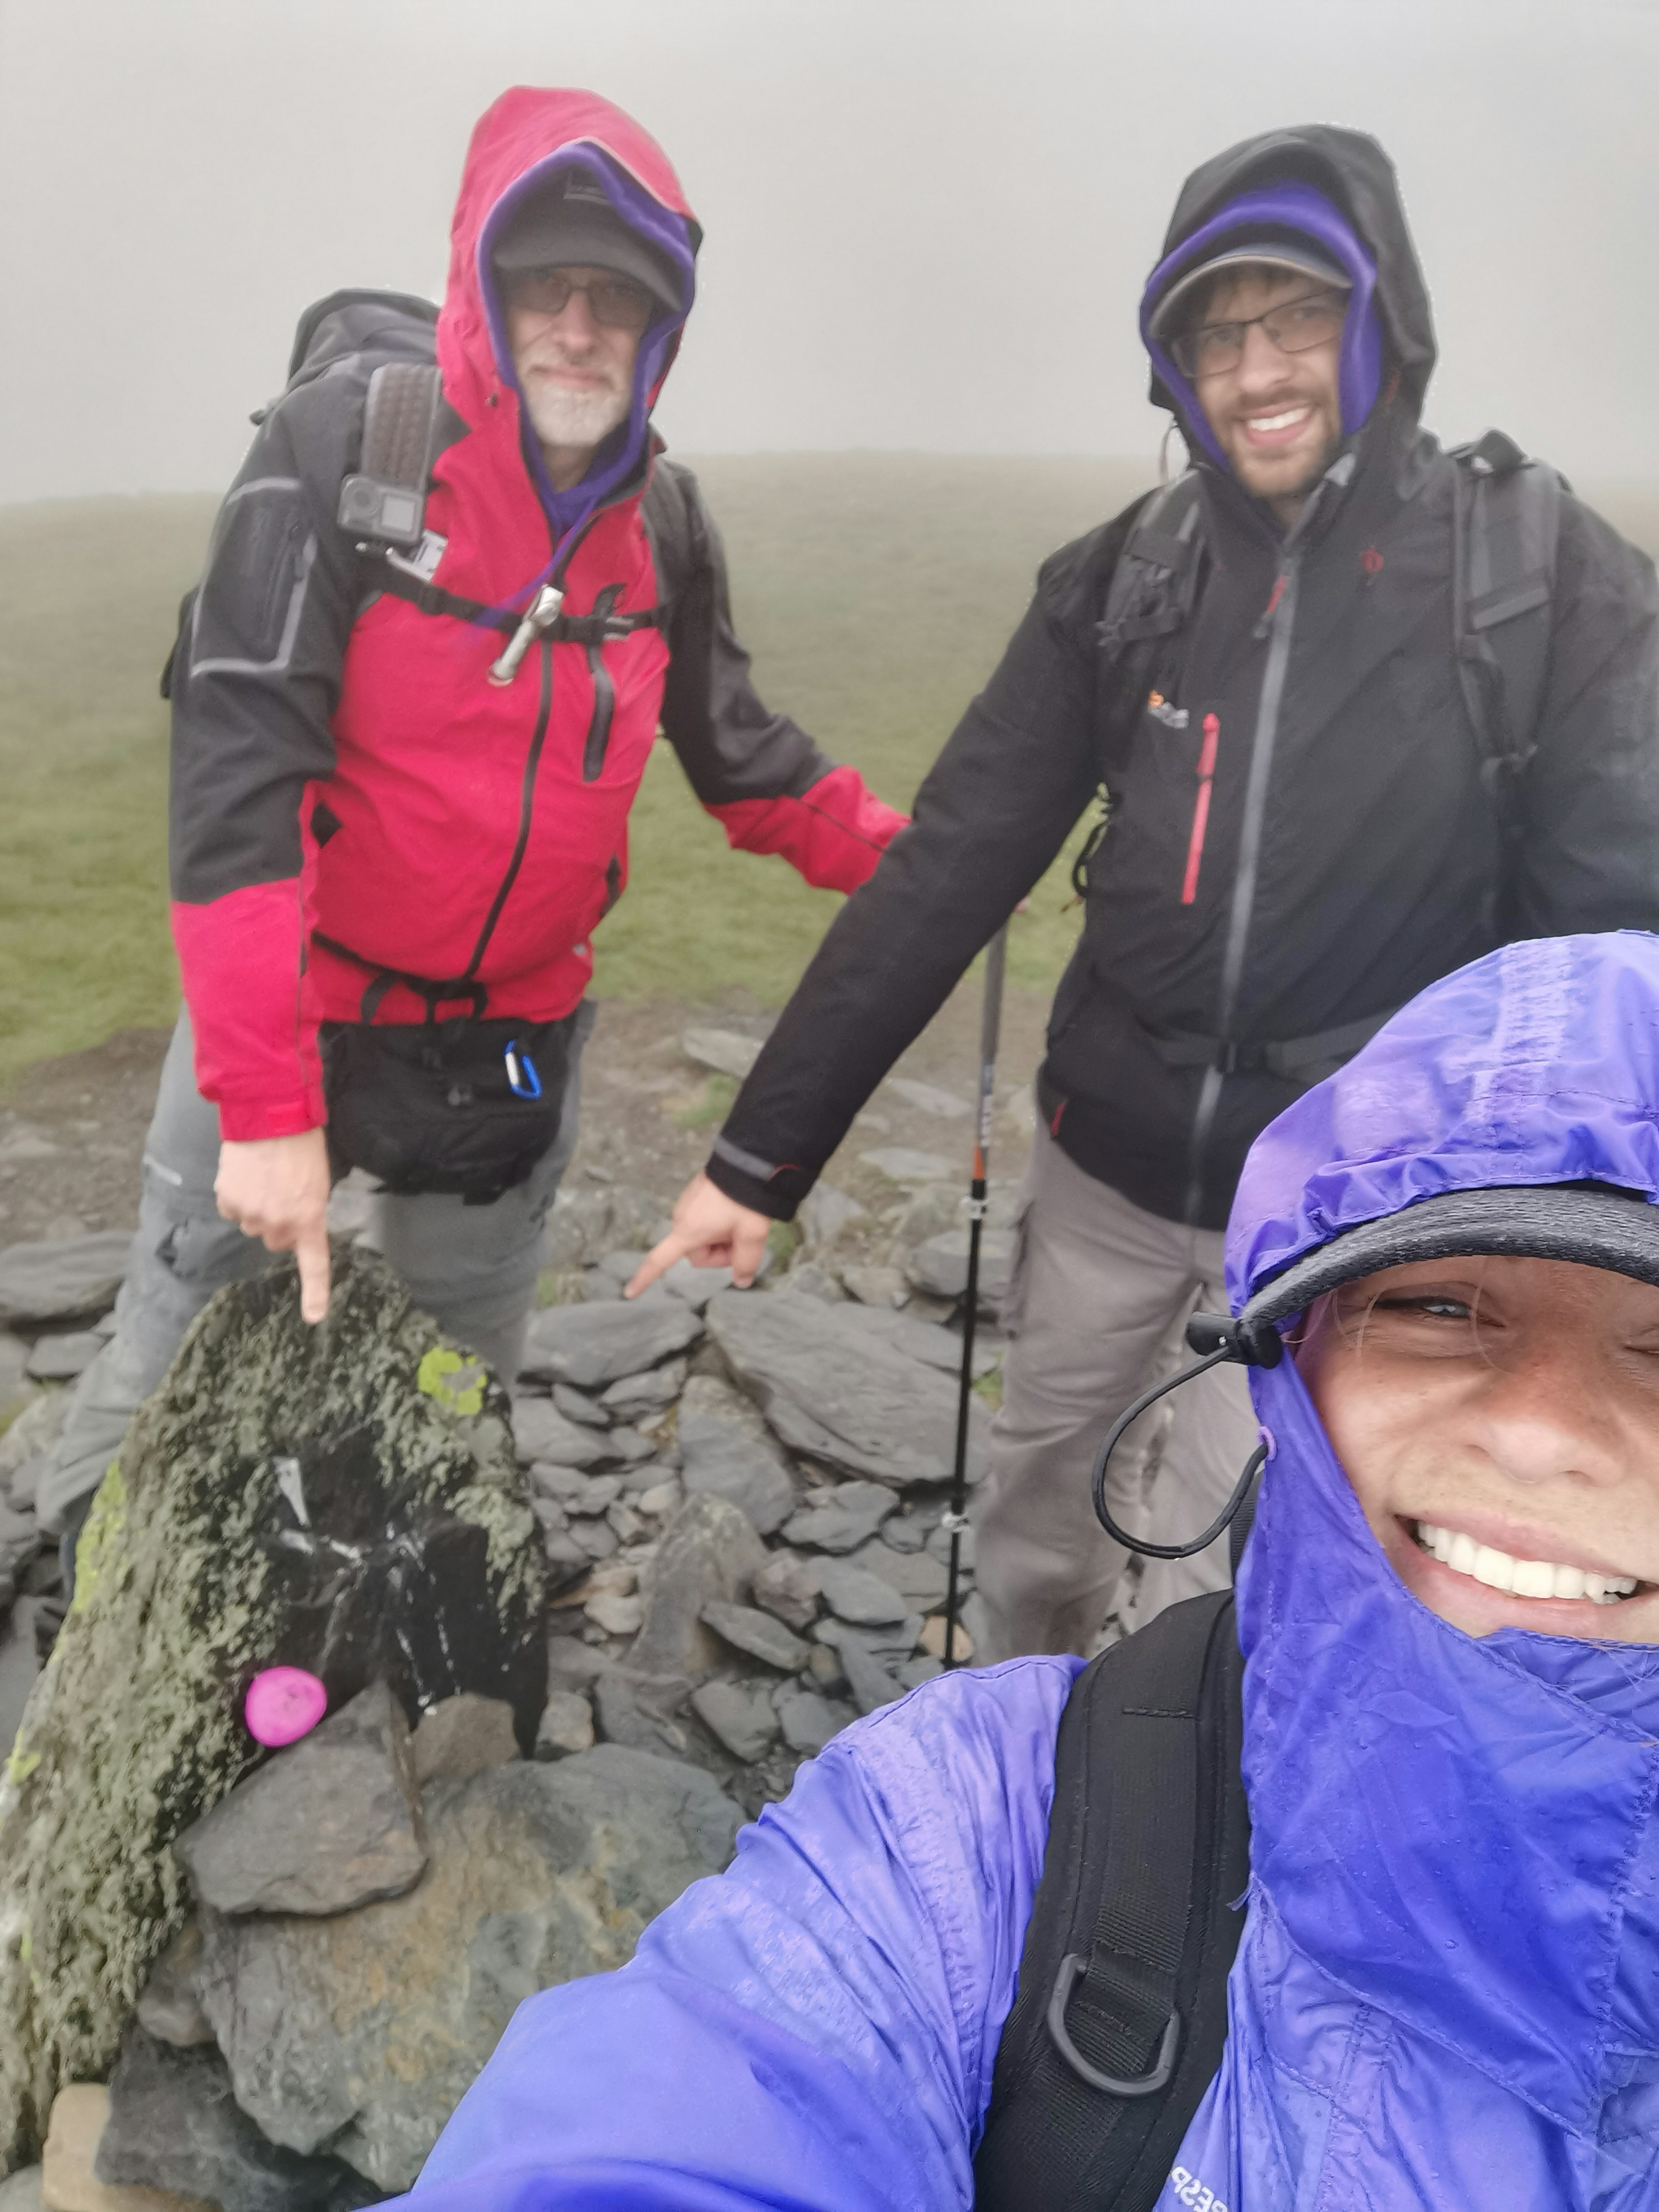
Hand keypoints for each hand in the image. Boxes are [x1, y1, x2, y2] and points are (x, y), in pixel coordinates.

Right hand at [215, 1128, 332, 1322]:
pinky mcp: (227, 1201)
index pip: (314, 1264)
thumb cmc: (302, 1145)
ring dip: (257, 1206)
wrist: (269, 1116)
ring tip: (265, 1176)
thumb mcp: (318, 1182)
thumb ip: (307, 1211)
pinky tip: (246, 1174)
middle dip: (279, 1220)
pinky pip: (232, 1208)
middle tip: (283, 1190)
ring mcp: (250, 1215)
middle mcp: (279, 1225)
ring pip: (252, 1223)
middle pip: (276, 1239)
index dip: (315, 1293)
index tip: (314, 1318)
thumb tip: (292, 1227)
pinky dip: (237, 1196)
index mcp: (309, 1219)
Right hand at [627, 1172, 772, 1296]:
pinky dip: (717, 1223)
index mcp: (688, 1232)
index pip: (659, 1260)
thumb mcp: (752, 1235)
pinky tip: (734, 1211)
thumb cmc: (745, 1202)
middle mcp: (680, 1219)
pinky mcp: (694, 1194)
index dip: (645, 1278)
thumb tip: (741, 1282)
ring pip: (701, 1236)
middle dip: (718, 1253)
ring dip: (719, 1237)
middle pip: (696, 1252)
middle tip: (741, 1242)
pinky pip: (702, 1220)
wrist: (747, 1162)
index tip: (629, 1293)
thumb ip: (746, 1263)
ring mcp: (686, 1205)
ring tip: (739, 1223)